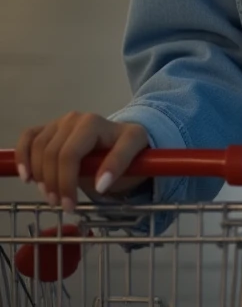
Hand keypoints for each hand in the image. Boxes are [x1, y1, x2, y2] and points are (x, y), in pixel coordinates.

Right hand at [16, 114, 149, 211]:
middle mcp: (78, 119)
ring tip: (52, 197)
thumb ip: (120, 164)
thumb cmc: (125, 150)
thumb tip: (100, 185)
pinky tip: (27, 177)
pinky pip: (29, 137)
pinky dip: (23, 157)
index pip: (72, 154)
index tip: (76, 204)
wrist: (116, 142)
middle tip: (65, 206)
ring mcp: (62, 122)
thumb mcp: (135, 154)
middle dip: (56, 185)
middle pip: (54, 154)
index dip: (69, 181)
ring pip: (39, 148)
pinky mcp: (50, 128)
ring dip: (42, 177)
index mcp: (97, 124)